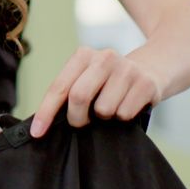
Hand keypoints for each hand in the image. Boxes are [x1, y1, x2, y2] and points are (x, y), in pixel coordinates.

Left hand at [30, 47, 161, 135]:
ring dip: (104, 117)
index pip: (59, 87)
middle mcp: (104, 57)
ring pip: (104, 109)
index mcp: (84, 55)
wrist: (152, 68)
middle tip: (82, 123)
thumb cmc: (109, 82)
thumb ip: (69, 92)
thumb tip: (44, 123)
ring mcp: (127, 69)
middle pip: (78, 96)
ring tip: (111, 107)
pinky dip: (123, 118)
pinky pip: (124, 113)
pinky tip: (127, 105)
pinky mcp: (145, 83)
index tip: (37, 133)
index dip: (46, 112)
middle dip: (76, 118)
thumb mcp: (88, 78)